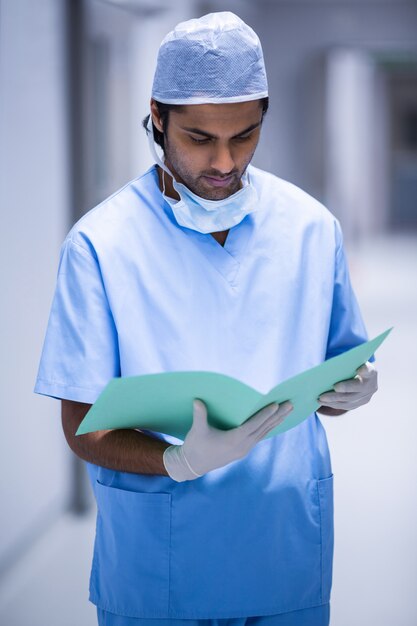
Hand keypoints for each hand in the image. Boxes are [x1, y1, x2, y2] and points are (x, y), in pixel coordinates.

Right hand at [163, 398, 292, 481]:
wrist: (193, 465)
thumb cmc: (195, 446)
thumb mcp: (198, 430)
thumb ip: (200, 415)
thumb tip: (197, 400)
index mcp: (234, 440)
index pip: (253, 425)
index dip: (264, 415)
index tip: (276, 405)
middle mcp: (242, 446)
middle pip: (263, 428)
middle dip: (277, 416)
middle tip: (290, 404)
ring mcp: (244, 449)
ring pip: (264, 433)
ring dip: (276, 422)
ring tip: (288, 411)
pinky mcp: (243, 451)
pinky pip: (259, 437)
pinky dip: (268, 428)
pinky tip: (275, 422)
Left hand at [318, 361, 377, 412]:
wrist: (363, 376)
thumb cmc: (353, 366)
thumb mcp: (353, 362)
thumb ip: (347, 364)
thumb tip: (330, 369)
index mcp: (371, 372)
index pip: (368, 370)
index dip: (364, 370)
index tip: (359, 370)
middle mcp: (371, 386)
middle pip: (354, 391)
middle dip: (337, 394)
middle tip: (323, 395)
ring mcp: (367, 397)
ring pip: (349, 401)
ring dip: (333, 401)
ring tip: (320, 399)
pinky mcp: (360, 403)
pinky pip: (347, 405)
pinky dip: (335, 404)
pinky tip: (324, 402)